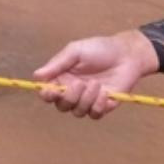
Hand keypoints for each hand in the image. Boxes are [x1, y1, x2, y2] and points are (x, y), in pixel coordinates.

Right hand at [32, 30, 158, 118]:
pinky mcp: (103, 106)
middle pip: (61, 106)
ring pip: (77, 112)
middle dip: (69, 97)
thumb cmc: (99, 49)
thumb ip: (57, 64)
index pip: (47, 93)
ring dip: (86, 99)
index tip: (53, 90)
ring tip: (97, 84)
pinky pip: (94, 115)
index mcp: (62, 77)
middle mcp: (72, 91)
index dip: (47, 94)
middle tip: (80, 84)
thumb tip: (36, 75)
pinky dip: (98, 106)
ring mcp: (88, 100)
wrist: (127, 55)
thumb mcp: (75, 50)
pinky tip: (105, 93)